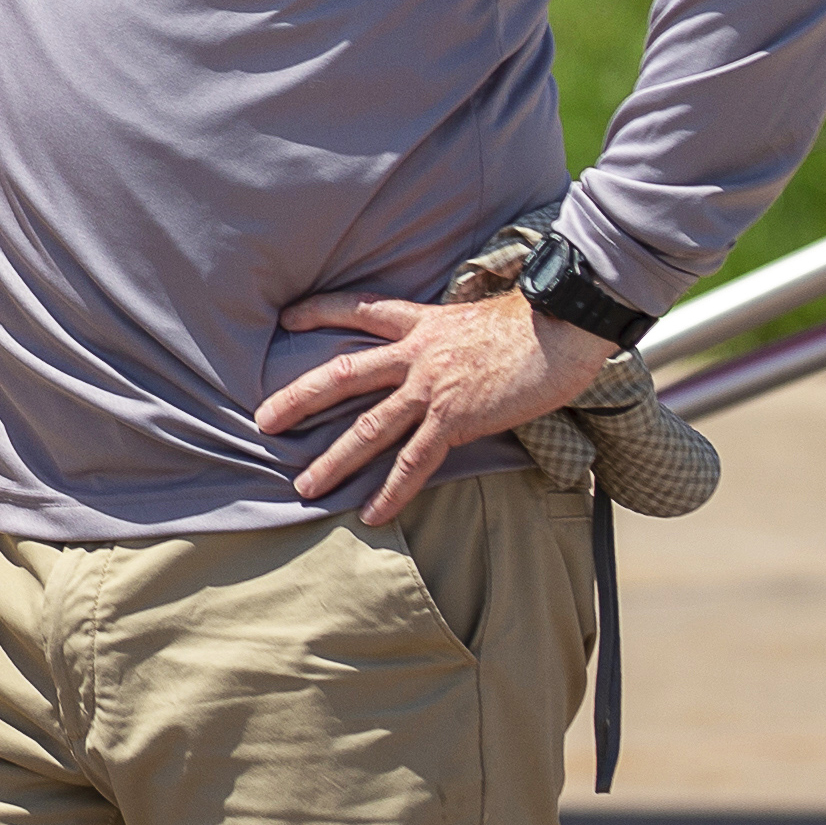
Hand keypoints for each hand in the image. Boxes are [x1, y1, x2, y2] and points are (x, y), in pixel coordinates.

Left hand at [250, 288, 619, 526]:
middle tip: (263, 419)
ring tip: (305, 485)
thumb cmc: (535, 322)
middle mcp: (416, 352)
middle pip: (342, 374)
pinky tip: (371, 513)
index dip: (320, 311)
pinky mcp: (456, 418)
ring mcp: (432, 387)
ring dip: (334, 459)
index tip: (287, 318)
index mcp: (421, 322)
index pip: (359, 311)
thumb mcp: (480, 316)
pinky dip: (392, 491)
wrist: (562, 326)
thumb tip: (455, 344)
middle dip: (299, 397)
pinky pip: (414, 462)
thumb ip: (453, 334)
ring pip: (369, 426)